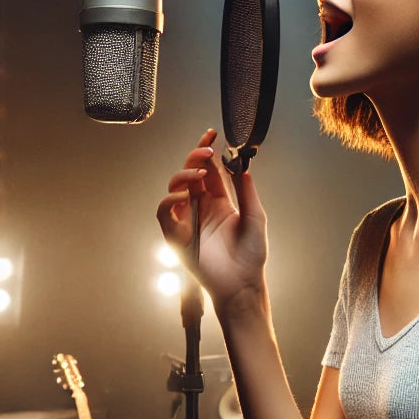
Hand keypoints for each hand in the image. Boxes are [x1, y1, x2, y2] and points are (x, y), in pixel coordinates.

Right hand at [156, 128, 268, 313]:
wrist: (243, 283)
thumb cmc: (251, 255)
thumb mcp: (255, 217)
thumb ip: (246, 191)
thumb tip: (242, 166)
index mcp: (219, 201)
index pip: (210, 170)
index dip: (208, 152)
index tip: (212, 135)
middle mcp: (201, 207)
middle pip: (190, 173)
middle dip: (195, 158)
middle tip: (206, 151)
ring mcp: (187, 219)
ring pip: (175, 187)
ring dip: (185, 175)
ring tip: (201, 175)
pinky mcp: (176, 235)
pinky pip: (163, 212)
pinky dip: (169, 200)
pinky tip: (185, 195)